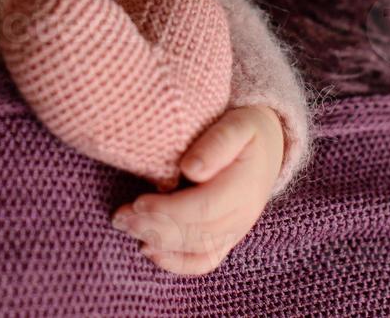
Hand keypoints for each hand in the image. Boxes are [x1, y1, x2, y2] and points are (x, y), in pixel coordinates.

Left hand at [110, 105, 284, 275]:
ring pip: (195, 250)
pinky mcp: (226, 238)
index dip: (167, 210)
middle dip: (153, 227)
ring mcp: (235, 231)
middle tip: (120, 216)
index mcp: (243, 188)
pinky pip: (204, 261)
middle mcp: (241, 217)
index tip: (138, 202)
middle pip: (195, 233)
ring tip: (126, 227)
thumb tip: (191, 169)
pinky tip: (149, 251)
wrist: (269, 147)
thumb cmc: (246, 131)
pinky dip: (176, 263)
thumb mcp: (236, 126)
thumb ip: (217, 144)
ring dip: (158, 243)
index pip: (203, 209)